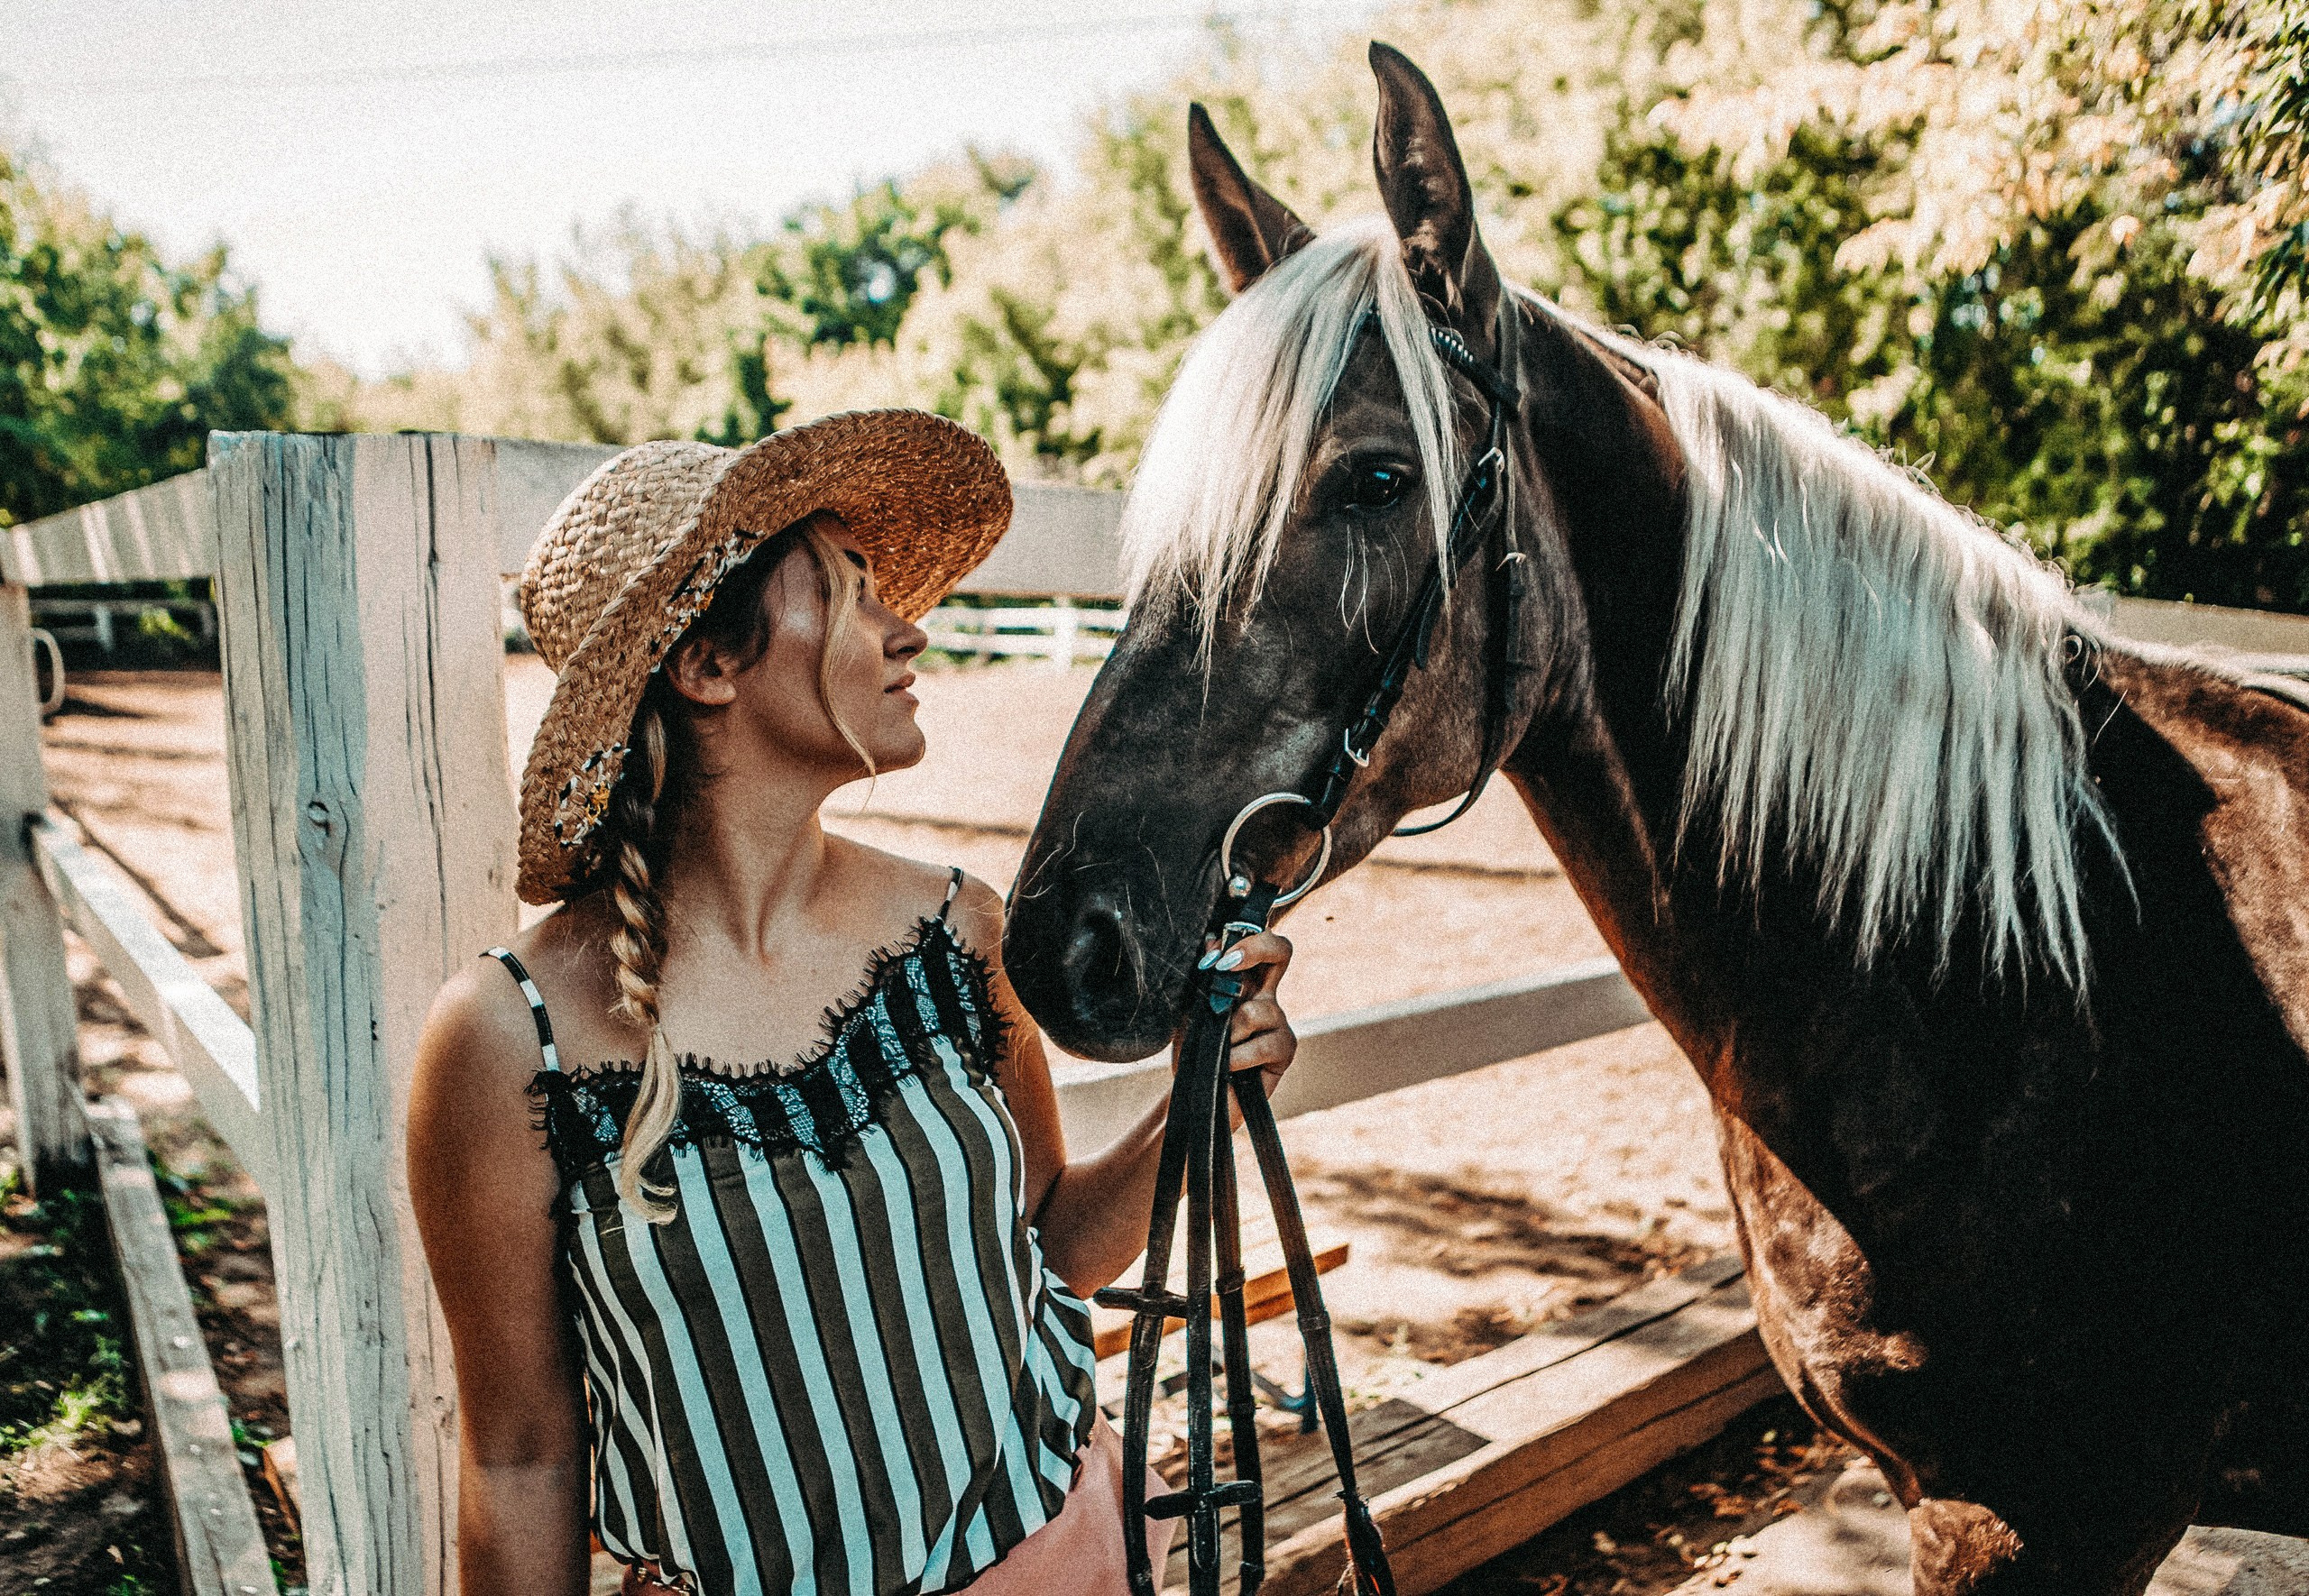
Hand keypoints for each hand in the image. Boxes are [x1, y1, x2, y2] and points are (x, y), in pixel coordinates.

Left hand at [1195, 930, 1296, 1108]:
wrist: (1196, 1096)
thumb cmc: (1194, 1051)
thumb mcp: (1191, 1009)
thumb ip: (1204, 978)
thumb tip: (1213, 943)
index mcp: (1243, 981)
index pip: (1257, 943)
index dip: (1243, 938)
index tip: (1213, 957)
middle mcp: (1265, 995)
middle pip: (1281, 950)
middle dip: (1255, 948)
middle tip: (1226, 966)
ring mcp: (1278, 1022)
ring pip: (1255, 1011)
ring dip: (1227, 1032)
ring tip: (1217, 1050)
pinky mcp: (1285, 1050)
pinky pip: (1262, 1045)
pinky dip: (1237, 1058)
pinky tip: (1228, 1068)